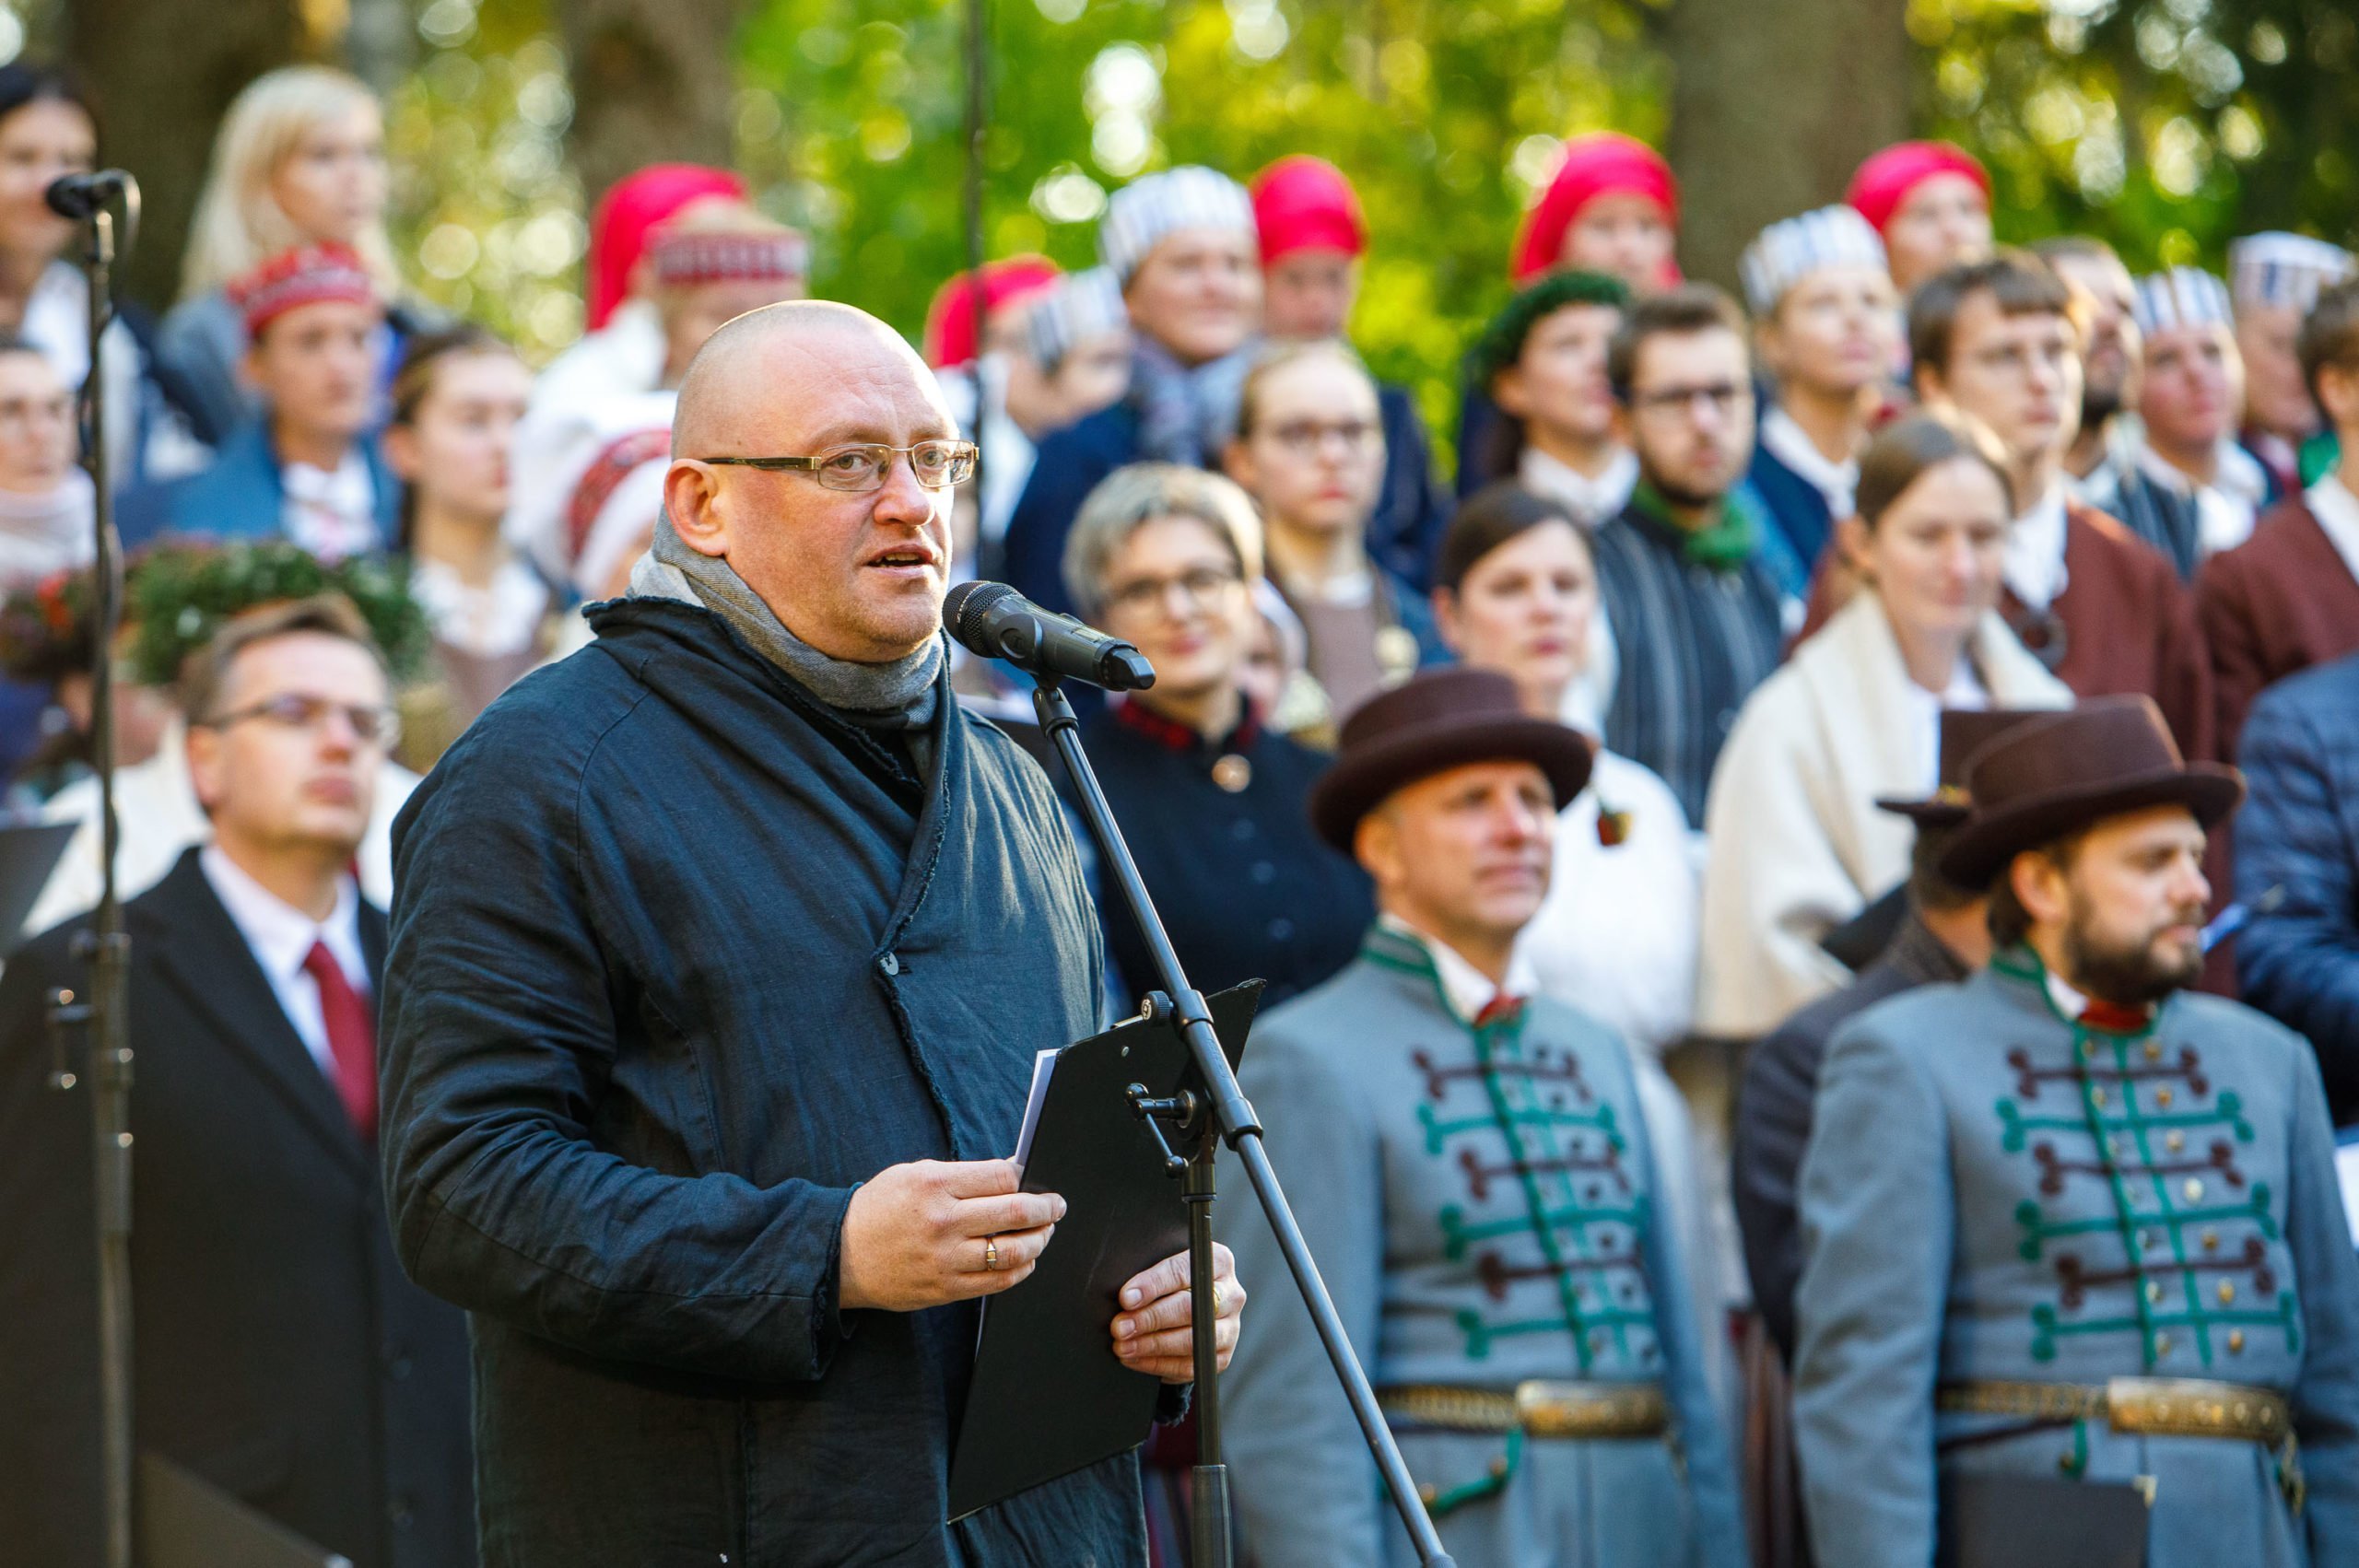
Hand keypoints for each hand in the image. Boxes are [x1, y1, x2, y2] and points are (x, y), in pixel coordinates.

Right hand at [838, 1159, 1064, 1312]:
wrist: (839, 1255)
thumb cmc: (880, 1209)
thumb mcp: (915, 1174)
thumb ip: (963, 1174)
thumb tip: (1012, 1173)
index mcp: (935, 1184)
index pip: (1002, 1177)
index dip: (1027, 1177)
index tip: (1037, 1179)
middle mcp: (943, 1222)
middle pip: (1016, 1213)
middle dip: (1047, 1208)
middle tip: (1056, 1206)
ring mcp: (946, 1259)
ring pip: (1014, 1252)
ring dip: (1039, 1241)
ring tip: (1043, 1233)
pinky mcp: (946, 1289)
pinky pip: (997, 1282)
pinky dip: (1021, 1270)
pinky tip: (1025, 1260)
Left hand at [1110, 1244, 1244, 1383]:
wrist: (1193, 1299)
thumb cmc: (1173, 1280)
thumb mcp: (1166, 1263)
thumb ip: (1150, 1274)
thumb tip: (1125, 1297)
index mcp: (1219, 1262)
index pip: (1182, 1272)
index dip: (1152, 1285)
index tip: (1126, 1298)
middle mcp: (1231, 1294)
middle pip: (1190, 1309)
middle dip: (1149, 1319)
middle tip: (1120, 1327)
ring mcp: (1231, 1327)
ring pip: (1193, 1341)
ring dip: (1152, 1346)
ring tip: (1124, 1347)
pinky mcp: (1223, 1355)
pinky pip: (1192, 1366)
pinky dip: (1160, 1365)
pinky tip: (1137, 1359)